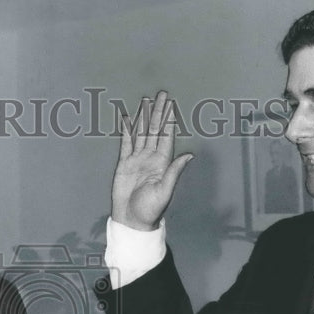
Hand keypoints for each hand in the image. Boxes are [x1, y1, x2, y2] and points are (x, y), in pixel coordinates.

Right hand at [111, 90, 193, 230]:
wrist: (131, 219)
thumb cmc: (150, 209)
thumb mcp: (165, 191)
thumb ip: (174, 171)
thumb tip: (189, 155)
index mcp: (162, 163)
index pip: (166, 136)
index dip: (168, 119)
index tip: (171, 104)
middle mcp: (150, 158)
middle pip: (154, 129)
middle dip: (158, 112)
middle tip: (161, 94)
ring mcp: (137, 160)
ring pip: (140, 133)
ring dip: (143, 117)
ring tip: (145, 101)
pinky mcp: (124, 164)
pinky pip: (125, 143)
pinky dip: (126, 130)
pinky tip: (128, 118)